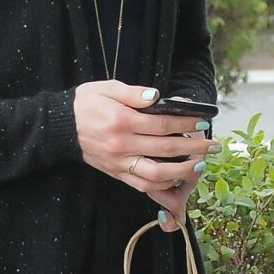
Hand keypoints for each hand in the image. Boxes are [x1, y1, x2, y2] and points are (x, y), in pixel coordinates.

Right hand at [72, 81, 216, 229]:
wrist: (60, 127)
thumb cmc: (86, 103)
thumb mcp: (108, 88)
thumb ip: (134, 93)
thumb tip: (158, 96)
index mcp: (122, 121)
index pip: (163, 124)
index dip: (187, 123)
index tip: (204, 121)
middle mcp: (122, 145)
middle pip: (166, 149)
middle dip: (194, 148)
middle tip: (214, 145)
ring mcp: (119, 163)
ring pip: (157, 174)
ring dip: (183, 172)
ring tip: (200, 165)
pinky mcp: (116, 173)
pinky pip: (142, 185)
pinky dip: (163, 185)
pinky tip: (177, 179)